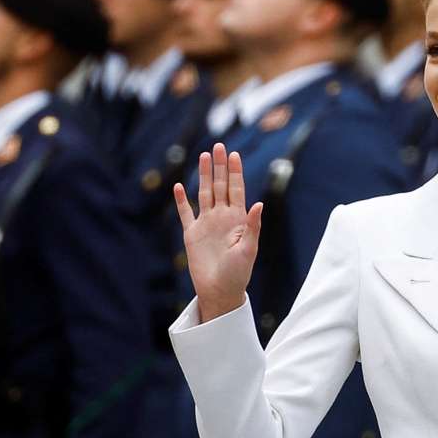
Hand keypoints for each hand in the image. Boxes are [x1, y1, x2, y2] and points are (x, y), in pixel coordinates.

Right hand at [174, 143, 263, 322]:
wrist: (220, 291)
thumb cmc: (239, 273)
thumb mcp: (249, 249)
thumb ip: (252, 226)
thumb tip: (259, 204)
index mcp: (238, 219)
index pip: (236, 189)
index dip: (235, 172)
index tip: (234, 154)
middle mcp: (222, 217)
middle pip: (220, 185)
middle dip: (219, 166)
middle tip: (218, 146)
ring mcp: (206, 224)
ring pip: (204, 193)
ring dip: (203, 176)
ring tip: (203, 156)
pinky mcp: (192, 234)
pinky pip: (185, 213)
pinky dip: (182, 200)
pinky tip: (179, 187)